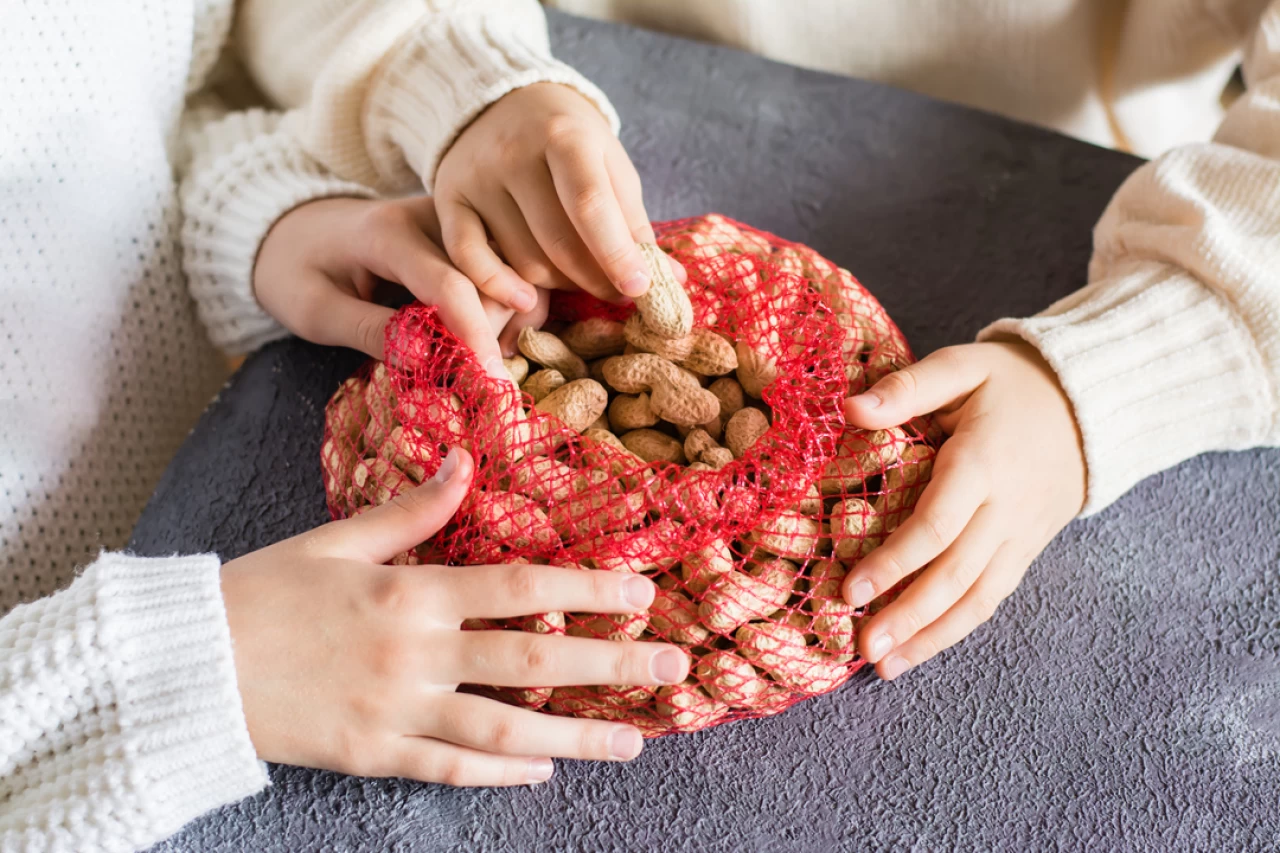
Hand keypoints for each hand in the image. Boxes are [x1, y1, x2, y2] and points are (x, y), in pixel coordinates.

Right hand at [221, 447, 689, 785]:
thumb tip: (466, 460)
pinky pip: (450, 769)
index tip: (643, 595)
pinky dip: (501, 775)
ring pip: (504, 731)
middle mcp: (414, 653)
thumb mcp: (336, 539)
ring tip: (632, 743)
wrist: (187, 665)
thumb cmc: (261, 591)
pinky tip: (543, 773)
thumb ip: (411, 509)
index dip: (587, 591)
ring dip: (575, 737)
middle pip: (531, 661)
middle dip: (611, 666)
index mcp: (410, 592)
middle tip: (674, 670)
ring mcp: (396, 711)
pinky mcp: (373, 756)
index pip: (519, 588)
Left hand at [254, 195, 509, 378]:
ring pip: (509, 270)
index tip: (490, 382)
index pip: (447, 284)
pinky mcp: (468, 230)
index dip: (473, 336)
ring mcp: (455, 219)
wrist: (294, 228)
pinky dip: (512, 303)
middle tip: (470, 376)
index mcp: (386, 232)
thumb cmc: (297, 272)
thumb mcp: (315, 311)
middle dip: (488, 332)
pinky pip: (507, 264)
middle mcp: (432, 215)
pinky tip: (494, 334)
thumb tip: (427, 359)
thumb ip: (369, 332)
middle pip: (489, 277)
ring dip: (508, 318)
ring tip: (481, 356)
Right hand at [434, 82, 684, 306]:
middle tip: (617, 292)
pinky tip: (527, 300)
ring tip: (579, 280)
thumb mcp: (609, 165)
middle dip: (595, 280)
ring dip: (559, 285)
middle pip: (557, 243)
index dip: (617, 253)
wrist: (501, 101)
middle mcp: (513, 155)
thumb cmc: (569, 140)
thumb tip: (670, 280)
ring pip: (522, 260)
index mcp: (563, 136)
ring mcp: (477, 178)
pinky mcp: (449, 200)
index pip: (590, 204)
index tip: (640, 288)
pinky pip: (470, 259)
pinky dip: (499, 288)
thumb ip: (634, 222)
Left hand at [841, 342, 1085, 679]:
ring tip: (886, 667)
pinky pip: (992, 597)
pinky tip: (920, 649)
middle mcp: (1005, 510)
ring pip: (977, 598)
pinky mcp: (1026, 551)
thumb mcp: (963, 366)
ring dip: (931, 637)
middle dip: (908, 616)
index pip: (937, 525)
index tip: (851, 590)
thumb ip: (908, 387)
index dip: (895, 562)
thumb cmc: (1012, 382)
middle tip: (863, 648)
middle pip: (956, 575)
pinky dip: (956, 628)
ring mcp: (1020, 536)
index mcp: (983, 463)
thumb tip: (850, 408)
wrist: (1090, 403)